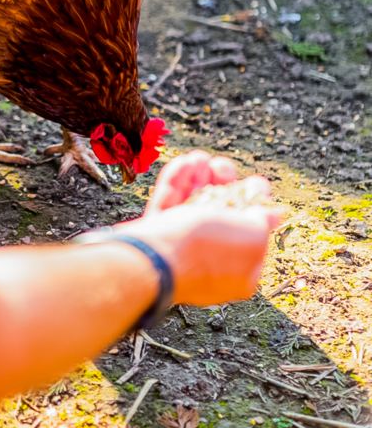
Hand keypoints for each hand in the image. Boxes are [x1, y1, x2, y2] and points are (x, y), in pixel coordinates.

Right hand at [115, 151, 283, 305]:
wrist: (153, 260)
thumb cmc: (206, 249)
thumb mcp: (252, 235)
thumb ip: (262, 221)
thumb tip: (273, 214)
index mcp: (240, 271)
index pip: (251, 234)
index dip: (255, 205)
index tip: (256, 183)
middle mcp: (210, 262)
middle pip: (219, 217)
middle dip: (222, 186)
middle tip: (222, 166)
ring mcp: (180, 250)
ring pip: (191, 208)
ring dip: (198, 179)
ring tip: (199, 157)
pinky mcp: (155, 237)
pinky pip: (168, 207)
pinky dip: (176, 183)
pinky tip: (184, 162)